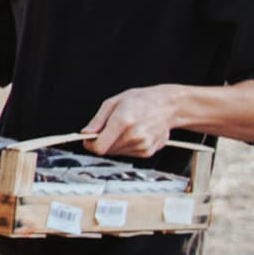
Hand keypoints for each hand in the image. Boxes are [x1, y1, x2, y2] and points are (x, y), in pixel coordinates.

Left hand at [79, 86, 193, 158]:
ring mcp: (142, 145)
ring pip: (116, 153)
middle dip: (103, 141)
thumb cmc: (141, 101)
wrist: (167, 106)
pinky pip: (128, 153)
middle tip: (109, 128)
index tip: (89, 139)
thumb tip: (86, 133)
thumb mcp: (113, 102)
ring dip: (114, 144)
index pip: (99, 147)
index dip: (90, 144)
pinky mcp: (147, 151)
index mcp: (122, 121)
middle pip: (106, 150)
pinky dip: (126, 146)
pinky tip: (133, 133)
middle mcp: (134, 135)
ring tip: (124, 128)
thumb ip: (97, 121)